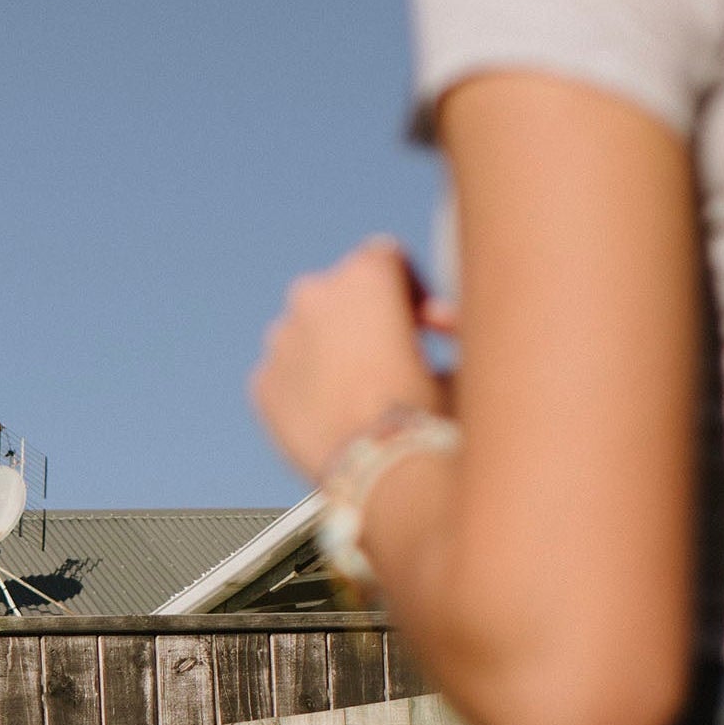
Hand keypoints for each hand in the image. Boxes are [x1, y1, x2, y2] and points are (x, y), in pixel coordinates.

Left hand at [250, 237, 443, 482]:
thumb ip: (447, 326)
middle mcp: (314, 294)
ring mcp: (280, 339)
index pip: (385, 257)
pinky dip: (307, 390)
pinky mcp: (262, 383)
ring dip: (332, 353)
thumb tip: (442, 324)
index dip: (409, 291)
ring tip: (363, 395)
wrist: (383, 468)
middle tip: (391, 359)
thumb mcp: (461, 354)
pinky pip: (286, 376)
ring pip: (308, 334)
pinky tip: (336, 418)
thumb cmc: (431, 408)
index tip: (423, 325)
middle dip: (364, 320)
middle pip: (339, 294)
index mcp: (364, 273)